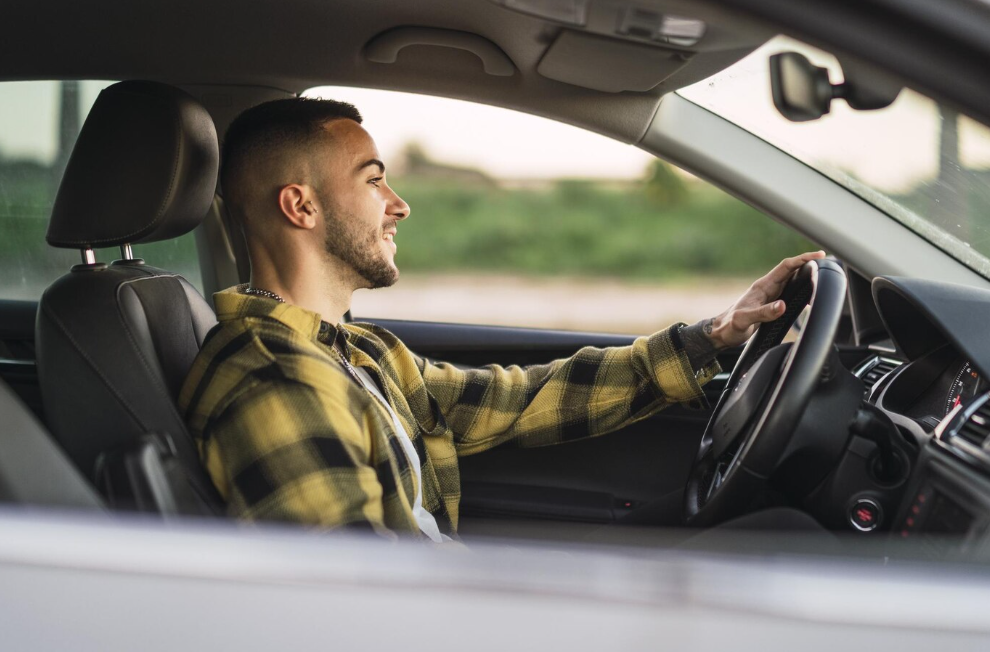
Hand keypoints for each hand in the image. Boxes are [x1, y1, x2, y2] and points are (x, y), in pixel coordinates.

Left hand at [702, 251, 826, 349]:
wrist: (721, 333)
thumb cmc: (730, 326)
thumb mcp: (745, 320)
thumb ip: (764, 313)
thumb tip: (783, 305)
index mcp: (762, 286)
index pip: (786, 267)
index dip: (802, 259)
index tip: (818, 256)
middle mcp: (767, 288)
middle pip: (791, 270)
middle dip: (808, 264)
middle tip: (826, 262)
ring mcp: (769, 295)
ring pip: (791, 280)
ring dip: (805, 276)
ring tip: (821, 275)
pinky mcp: (770, 304)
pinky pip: (789, 292)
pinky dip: (801, 290)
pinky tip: (808, 296)